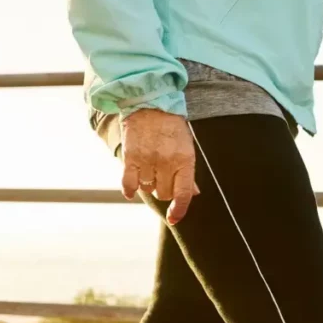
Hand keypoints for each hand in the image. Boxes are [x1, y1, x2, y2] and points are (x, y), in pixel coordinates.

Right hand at [120, 108, 197, 223]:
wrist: (150, 104)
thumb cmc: (171, 128)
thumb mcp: (187, 147)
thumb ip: (188, 172)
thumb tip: (193, 194)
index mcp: (184, 160)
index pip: (183, 194)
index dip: (179, 210)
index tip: (173, 218)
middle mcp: (166, 162)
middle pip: (164, 193)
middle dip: (164, 189)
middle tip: (163, 176)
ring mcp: (147, 160)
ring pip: (148, 189)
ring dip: (149, 184)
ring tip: (150, 169)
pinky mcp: (130, 158)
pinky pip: (129, 184)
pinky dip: (130, 190)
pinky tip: (132, 189)